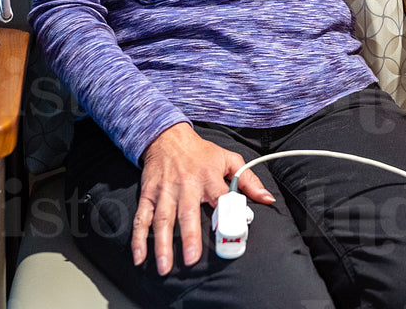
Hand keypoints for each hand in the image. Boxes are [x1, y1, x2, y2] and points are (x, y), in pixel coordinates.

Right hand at [133, 123, 277, 274]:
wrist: (168, 137)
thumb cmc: (202, 153)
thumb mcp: (229, 160)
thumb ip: (249, 181)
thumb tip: (267, 199)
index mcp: (210, 178)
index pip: (221, 198)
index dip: (227, 214)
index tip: (230, 233)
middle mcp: (186, 186)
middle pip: (187, 213)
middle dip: (189, 237)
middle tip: (191, 260)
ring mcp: (165, 191)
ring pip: (162, 219)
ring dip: (162, 244)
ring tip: (164, 267)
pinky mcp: (149, 195)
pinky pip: (142, 218)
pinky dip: (138, 238)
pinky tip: (139, 256)